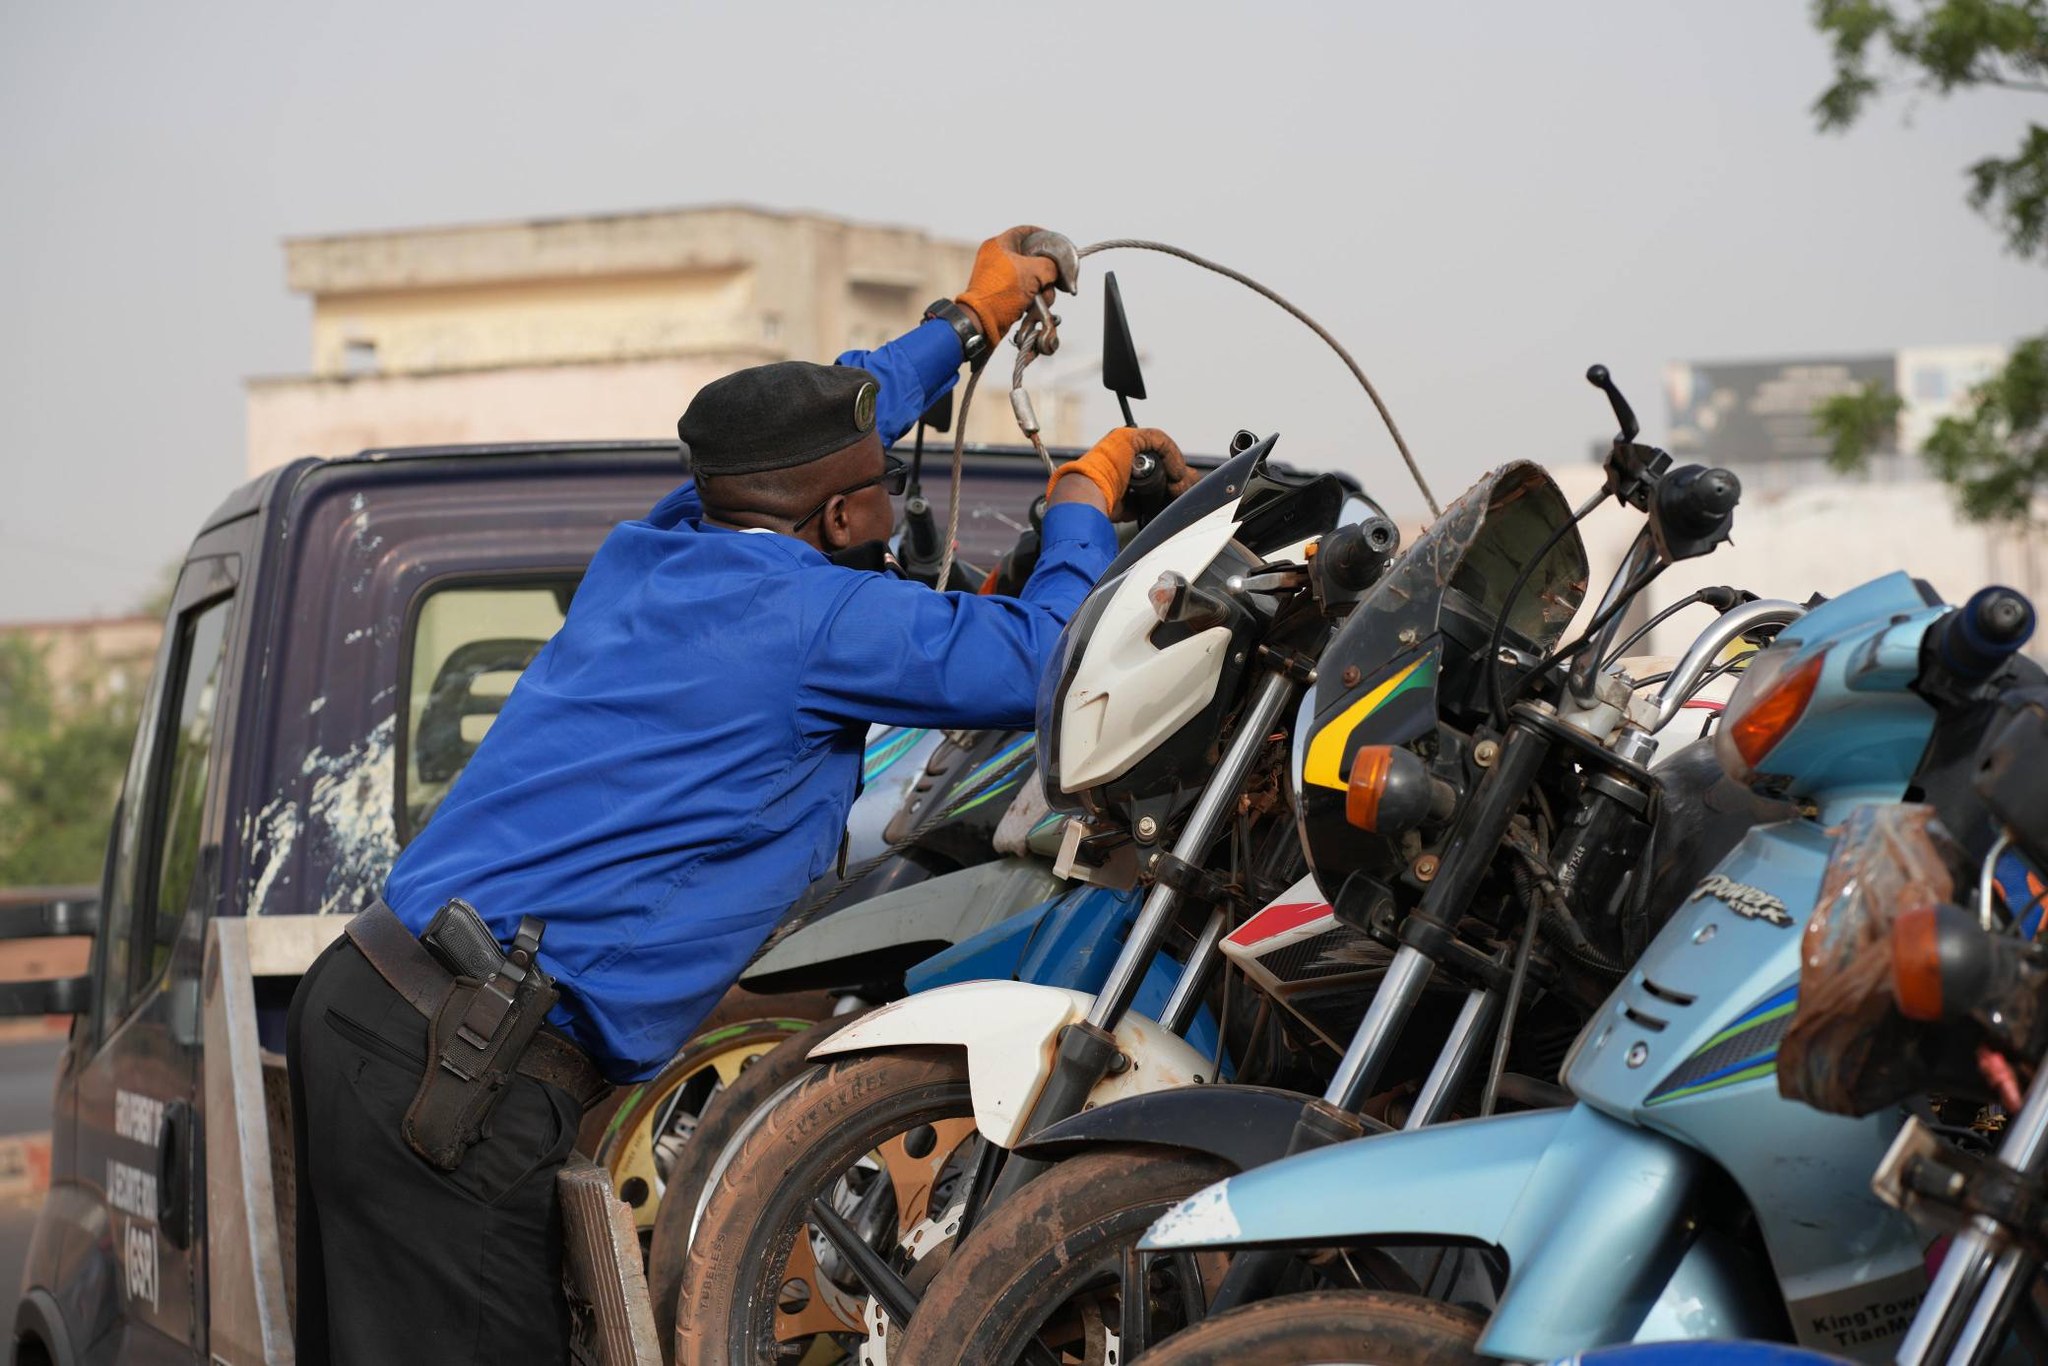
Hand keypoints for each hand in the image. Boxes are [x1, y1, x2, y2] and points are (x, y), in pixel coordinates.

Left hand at [955, 226, 1075, 345]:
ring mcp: (999, 276)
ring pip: (1031, 278)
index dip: (1044, 236)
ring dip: (1041, 290)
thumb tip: (1054, 271)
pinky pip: (1024, 291)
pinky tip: (1032, 307)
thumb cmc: (1003, 292)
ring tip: (1040, 300)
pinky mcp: (1002, 293)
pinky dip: (1032, 299)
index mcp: (1000, 244)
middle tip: (1051, 282)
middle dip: (1046, 274)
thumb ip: (1051, 265)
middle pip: (1033, 259)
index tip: (1056, 246)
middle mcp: (998, 258)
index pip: (1026, 231)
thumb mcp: (1034, 272)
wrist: (983, 321)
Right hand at [1047, 427, 1191, 518]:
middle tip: (1182, 488)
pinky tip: (1176, 473)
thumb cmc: (1099, 502)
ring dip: (1175, 466)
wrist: (1087, 496)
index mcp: (1119, 463)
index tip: (1176, 490)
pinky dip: (1172, 456)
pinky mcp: (1131, 437)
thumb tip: (1149, 508)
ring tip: (1179, 484)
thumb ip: (1137, 501)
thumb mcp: (1125, 503)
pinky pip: (1160, 442)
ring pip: (1161, 449)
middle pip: (1159, 456)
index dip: (1168, 476)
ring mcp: (1125, 440)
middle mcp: (1122, 449)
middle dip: (1175, 473)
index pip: (1152, 465)